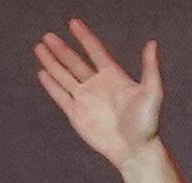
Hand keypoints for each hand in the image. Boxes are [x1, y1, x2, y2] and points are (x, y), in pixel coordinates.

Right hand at [33, 20, 162, 167]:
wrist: (134, 150)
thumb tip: (152, 42)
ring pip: (64, 76)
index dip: (84, 36)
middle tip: (48, 36)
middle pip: (74, 61)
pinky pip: (60, 96)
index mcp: (113, 75)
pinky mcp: (76, 115)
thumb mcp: (152, 91)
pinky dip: (51, 85)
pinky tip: (42, 73)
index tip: (73, 23)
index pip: (95, 50)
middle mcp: (96, 84)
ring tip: (40, 48)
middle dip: (61, 49)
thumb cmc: (147, 123)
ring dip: (52, 62)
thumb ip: (149, 67)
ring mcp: (85, 99)